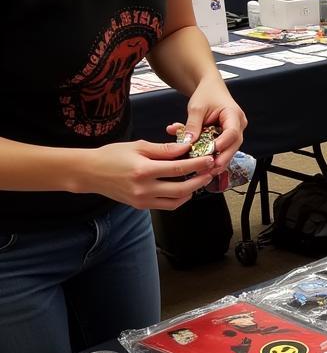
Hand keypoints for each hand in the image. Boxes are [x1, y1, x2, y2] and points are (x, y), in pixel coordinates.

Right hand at [79, 140, 214, 209]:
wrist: (89, 172)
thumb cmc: (112, 156)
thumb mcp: (139, 146)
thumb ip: (164, 149)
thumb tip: (186, 148)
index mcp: (144, 170)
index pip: (179, 169)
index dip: (198, 164)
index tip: (210, 159)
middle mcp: (144, 188)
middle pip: (182, 188)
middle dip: (200, 180)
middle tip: (210, 172)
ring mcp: (142, 200)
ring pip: (176, 201)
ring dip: (192, 192)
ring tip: (200, 180)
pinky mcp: (140, 206)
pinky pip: (166, 205)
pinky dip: (178, 199)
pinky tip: (185, 189)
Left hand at [166, 78, 246, 172]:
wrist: (210, 88)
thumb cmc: (206, 94)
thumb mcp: (196, 108)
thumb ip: (192, 125)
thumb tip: (187, 143)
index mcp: (234, 115)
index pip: (232, 132)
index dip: (223, 143)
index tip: (211, 151)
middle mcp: (238, 125)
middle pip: (233, 145)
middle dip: (222, 158)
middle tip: (210, 169)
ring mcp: (234, 133)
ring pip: (228, 150)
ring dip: (217, 160)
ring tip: (206, 171)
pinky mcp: (227, 138)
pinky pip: (222, 149)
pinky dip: (212, 155)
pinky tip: (203, 166)